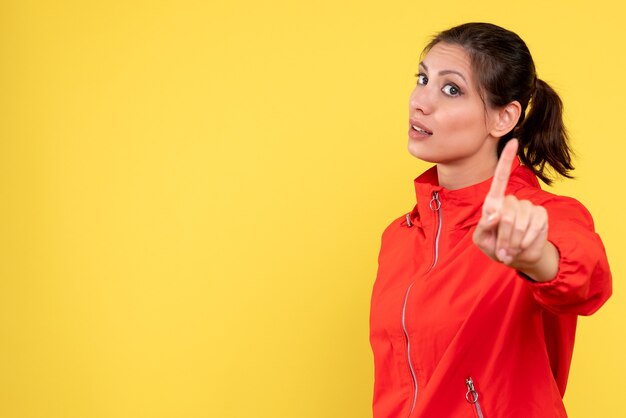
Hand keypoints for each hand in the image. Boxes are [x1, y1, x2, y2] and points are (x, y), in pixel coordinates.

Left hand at [472, 139, 557, 281]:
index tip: (514, 141)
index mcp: (494, 203)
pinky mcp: (541, 215)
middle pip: (507, 213)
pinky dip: (527, 239)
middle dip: (503, 236)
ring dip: (514, 240)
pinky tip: (524, 244)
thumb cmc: (494, 246)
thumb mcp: (482, 239)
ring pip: (519, 220)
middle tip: (502, 249)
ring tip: (511, 248)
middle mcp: (511, 201)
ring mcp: (527, 207)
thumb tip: (495, 214)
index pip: (500, 178)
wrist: (517, 258)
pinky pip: (534, 225)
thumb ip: (484, 226)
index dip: (507, 160)